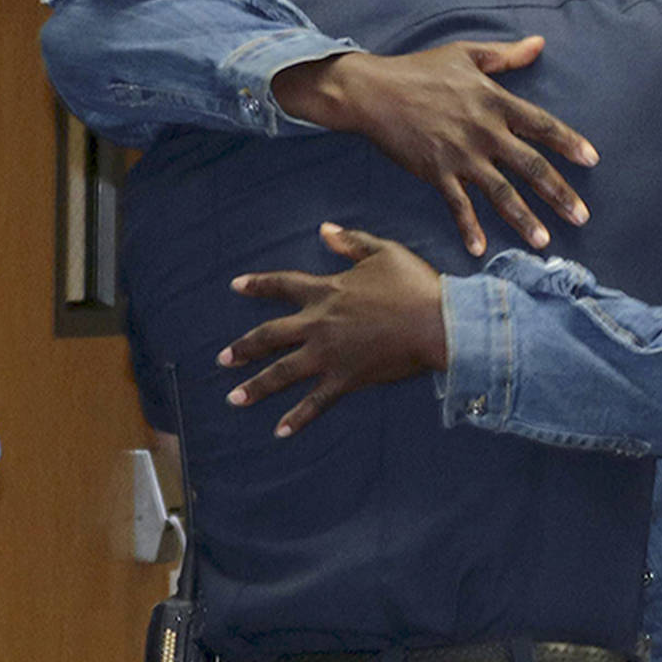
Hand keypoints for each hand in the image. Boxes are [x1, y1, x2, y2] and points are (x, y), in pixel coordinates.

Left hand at [223, 223, 448, 435]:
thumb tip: (323, 230)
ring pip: (282, 372)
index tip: (235, 286)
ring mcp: (330, 354)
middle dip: (244, 348)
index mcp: (328, 291)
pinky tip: (279, 432)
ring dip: (256, 387)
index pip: (283, 285)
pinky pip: (315, 403)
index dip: (257, 285)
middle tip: (223, 359)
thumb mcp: (383, 252)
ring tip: (234, 399)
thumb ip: (350, 241)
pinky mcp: (346, 378)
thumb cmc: (415, 284)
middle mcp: (320, 323)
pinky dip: (297, 418)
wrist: (438, 321)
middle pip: (270, 335)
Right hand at [270, 38, 596, 254]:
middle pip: (530, 166)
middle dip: (558, 193)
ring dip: (523, 219)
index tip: (592, 160)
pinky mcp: (436, 172)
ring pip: (500, 192)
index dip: (568, 142)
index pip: (541, 125)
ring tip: (544, 243)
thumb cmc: (420, 69)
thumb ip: (506, 55)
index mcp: (495, 101)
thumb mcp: (466, 54)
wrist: (373, 91)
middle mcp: (484, 131)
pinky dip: (468, 228)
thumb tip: (539, 43)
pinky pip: (457, 205)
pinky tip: (481, 250)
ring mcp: (460, 155)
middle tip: (582, 217)